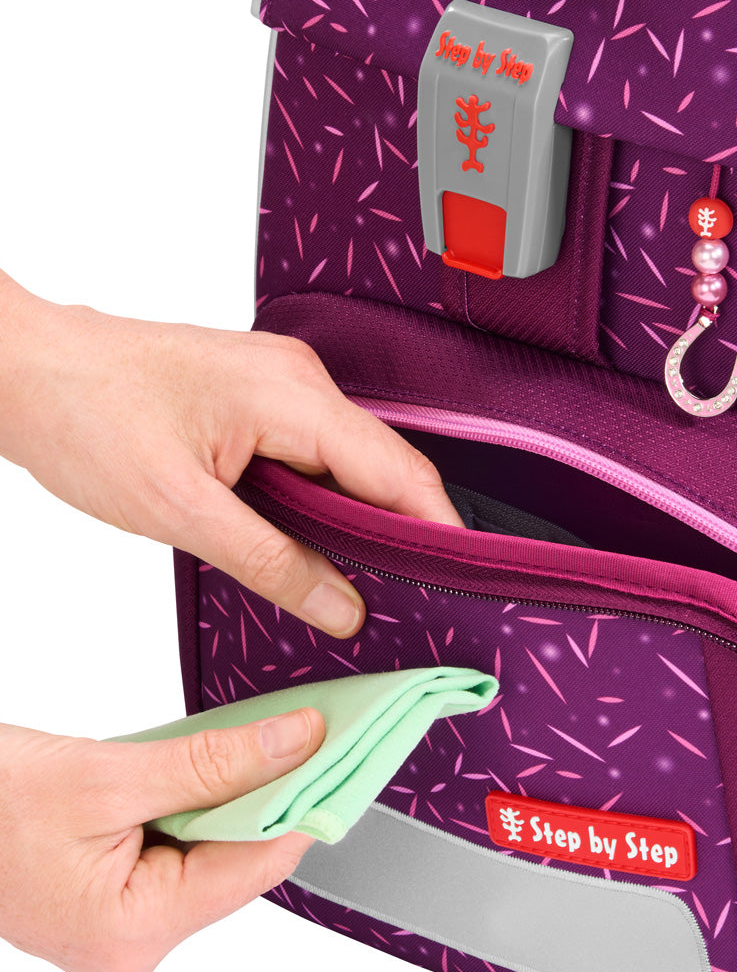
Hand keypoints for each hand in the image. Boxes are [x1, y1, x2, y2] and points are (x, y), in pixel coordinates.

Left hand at [0, 271, 463, 637]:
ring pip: (349, 459)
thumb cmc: (83, 413)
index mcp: (293, 396)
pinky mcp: (258, 394)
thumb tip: (340, 605)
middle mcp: (299, 379)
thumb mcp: (181, 510)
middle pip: (384, 465)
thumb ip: (272, 562)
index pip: (399, 472)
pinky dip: (324, 494)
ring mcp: (280, 381)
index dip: (436, 529)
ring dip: (358, 514)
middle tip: (409, 592)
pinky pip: (316, 448)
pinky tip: (312, 532)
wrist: (20, 367)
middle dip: (402, 529)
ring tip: (361, 573)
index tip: (457, 579)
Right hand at [0, 708, 323, 971]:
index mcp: (131, 932)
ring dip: (232, 799)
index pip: (256, 864)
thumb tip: (299, 743)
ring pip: (214, 854)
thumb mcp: (112, 773)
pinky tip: (209, 772)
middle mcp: (132, 947)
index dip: (304, 803)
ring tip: (249, 746)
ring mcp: (122, 931)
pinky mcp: (116, 904)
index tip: (341, 751)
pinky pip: (184, 853)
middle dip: (266, 797)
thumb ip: (215, 762)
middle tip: (299, 733)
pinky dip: (201, 809)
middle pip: (238, 862)